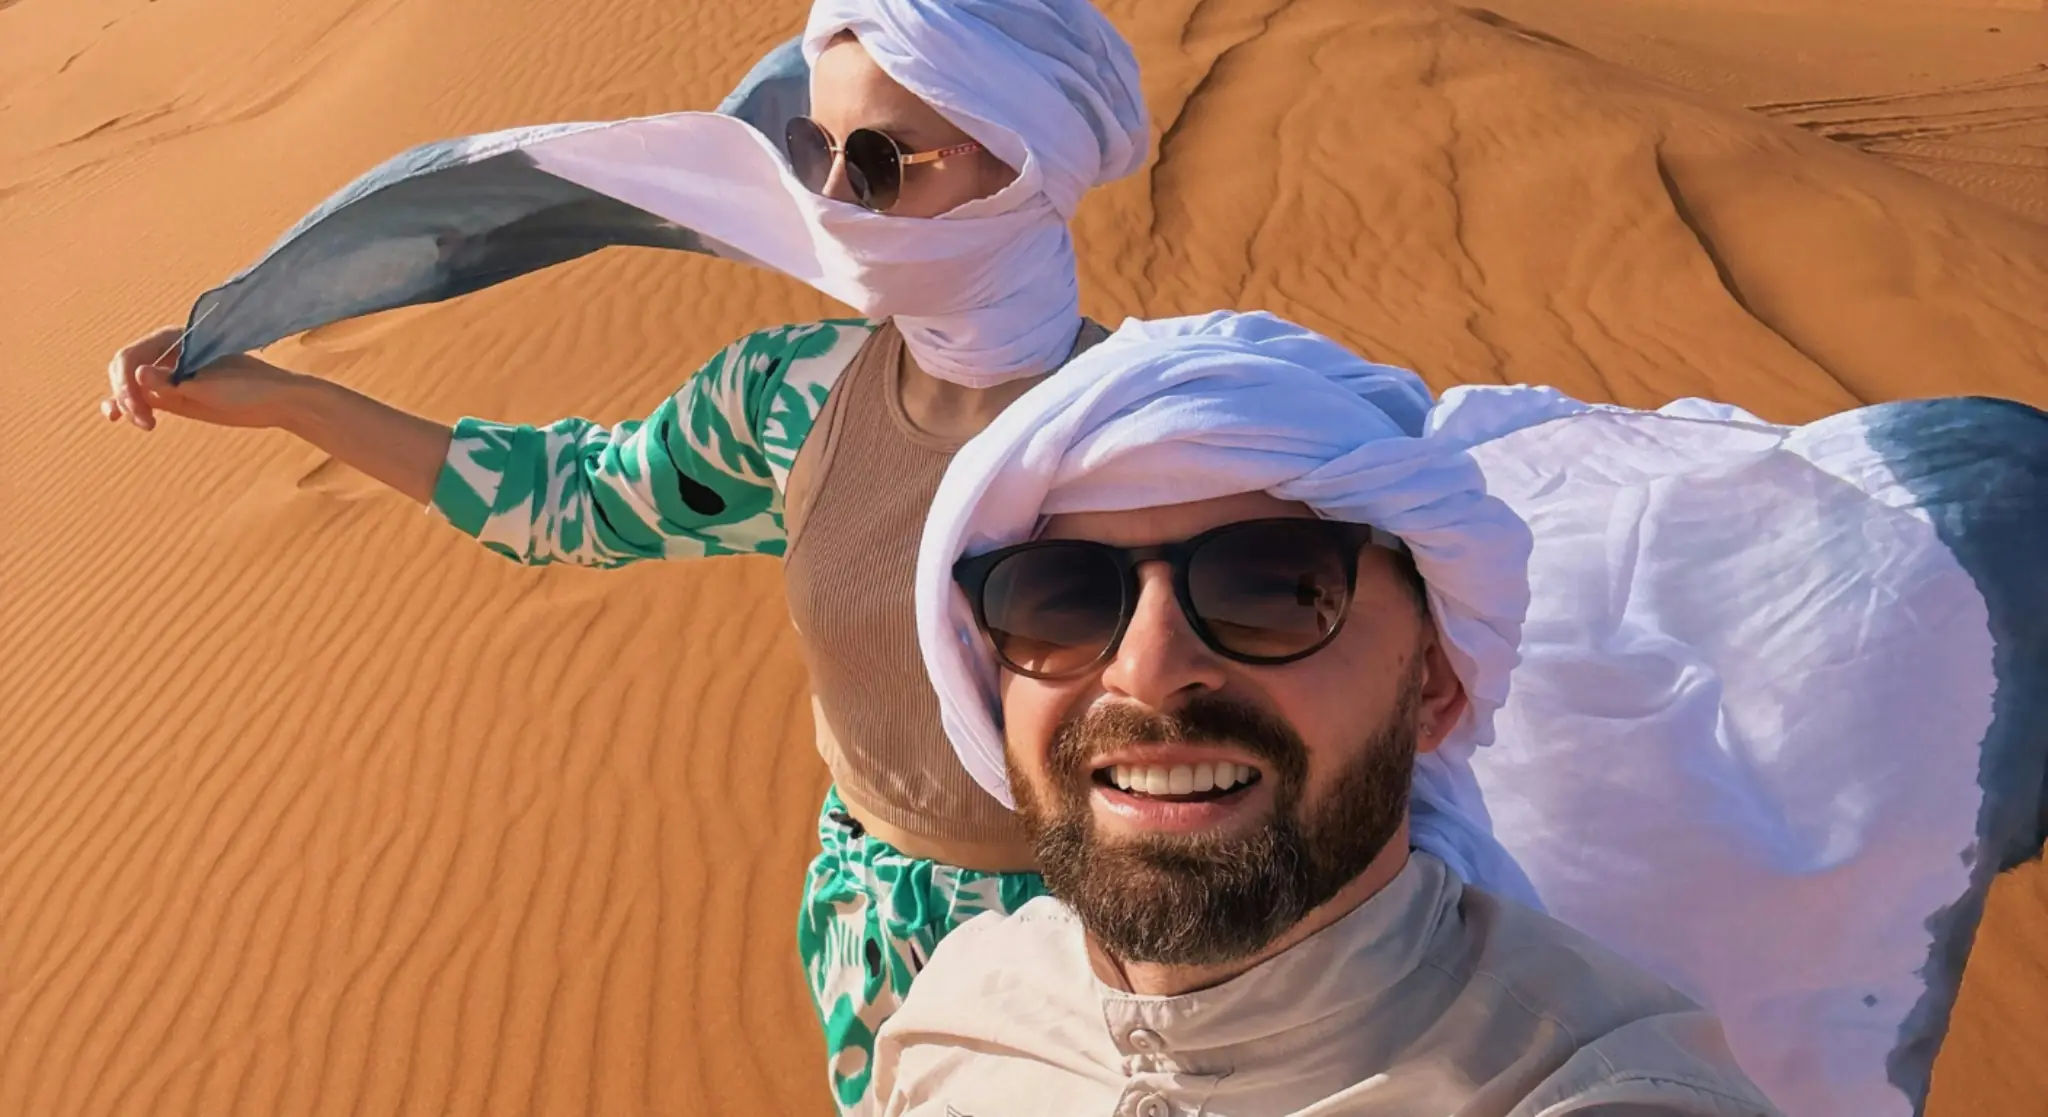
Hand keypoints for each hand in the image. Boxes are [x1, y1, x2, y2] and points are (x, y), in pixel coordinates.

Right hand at [102, 326, 304, 431]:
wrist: (276, 402)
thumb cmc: (249, 386)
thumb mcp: (210, 387)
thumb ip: (173, 382)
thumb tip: (138, 373)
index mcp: (175, 339)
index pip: (131, 355)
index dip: (125, 381)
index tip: (137, 406)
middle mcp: (166, 354)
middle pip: (125, 370)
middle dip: (125, 394)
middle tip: (141, 420)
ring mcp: (168, 375)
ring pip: (130, 385)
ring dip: (122, 402)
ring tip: (130, 421)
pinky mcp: (173, 394)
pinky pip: (142, 398)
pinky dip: (129, 407)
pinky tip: (116, 417)